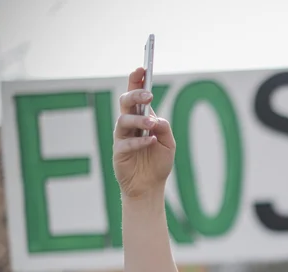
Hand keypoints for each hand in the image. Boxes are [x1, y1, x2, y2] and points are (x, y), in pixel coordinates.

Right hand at [113, 67, 175, 198]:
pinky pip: (126, 143)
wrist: (150, 187)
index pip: (135, 95)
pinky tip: (151, 141)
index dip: (136, 80)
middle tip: (149, 95)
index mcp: (140, 118)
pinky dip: (140, 141)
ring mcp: (122, 138)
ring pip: (123, 120)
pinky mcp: (119, 153)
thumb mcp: (168, 144)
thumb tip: (156, 118)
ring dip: (138, 120)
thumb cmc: (158, 163)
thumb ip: (164, 128)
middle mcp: (129, 125)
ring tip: (152, 124)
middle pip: (125, 103)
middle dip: (135, 95)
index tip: (142, 67)